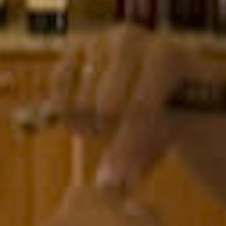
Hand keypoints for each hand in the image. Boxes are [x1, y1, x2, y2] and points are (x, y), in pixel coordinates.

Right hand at [27, 24, 199, 198]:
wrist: (163, 77)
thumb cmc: (168, 113)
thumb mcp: (165, 134)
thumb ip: (138, 160)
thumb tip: (108, 185)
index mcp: (165, 57)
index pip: (140, 109)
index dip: (126, 148)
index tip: (115, 178)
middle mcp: (132, 40)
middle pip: (106, 106)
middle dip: (107, 133)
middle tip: (112, 139)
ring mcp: (102, 40)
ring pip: (81, 100)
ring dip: (87, 125)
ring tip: (102, 129)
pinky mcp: (77, 46)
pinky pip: (58, 84)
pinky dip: (65, 109)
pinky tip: (82, 118)